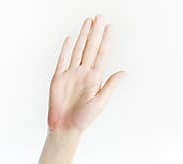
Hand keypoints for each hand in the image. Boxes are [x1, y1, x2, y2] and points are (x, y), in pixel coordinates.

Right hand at [48, 15, 125, 132]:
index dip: (105, 40)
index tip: (109, 27)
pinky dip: (65, 49)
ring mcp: (70, 75)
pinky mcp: (58, 79)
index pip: (101, 54)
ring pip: (77, 50)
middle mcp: (83, 73)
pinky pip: (62, 61)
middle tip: (100, 17)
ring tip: (88, 22)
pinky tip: (70, 39)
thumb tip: (123, 73)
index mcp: (94, 78)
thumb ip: (110, 86)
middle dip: (95, 32)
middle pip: (90, 48)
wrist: (64, 128)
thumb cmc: (83, 119)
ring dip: (83, 36)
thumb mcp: (100, 102)